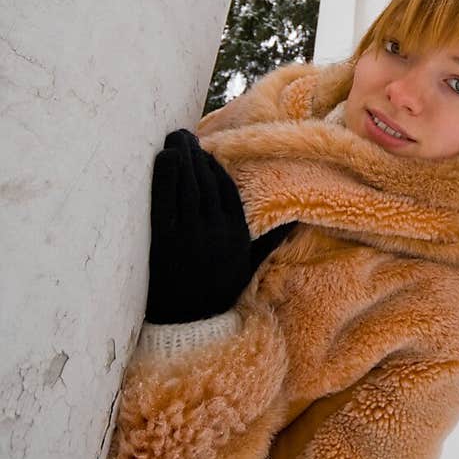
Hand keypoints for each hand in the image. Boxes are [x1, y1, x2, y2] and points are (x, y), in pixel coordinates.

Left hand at [145, 130, 294, 324]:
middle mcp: (216, 232)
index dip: (215, 167)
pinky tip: (163, 157)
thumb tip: (295, 222)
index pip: (227, 190)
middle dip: (195, 153)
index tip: (206, 151)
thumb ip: (268, 241)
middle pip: (205, 182)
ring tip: (173, 138)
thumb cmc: (217, 293)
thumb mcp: (247, 267)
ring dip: (180, 156)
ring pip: (187, 186)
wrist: (188, 324)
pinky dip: (165, 175)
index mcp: (236, 235)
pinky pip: (165, 200)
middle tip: (183, 134)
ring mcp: (190, 236)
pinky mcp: (164, 241)